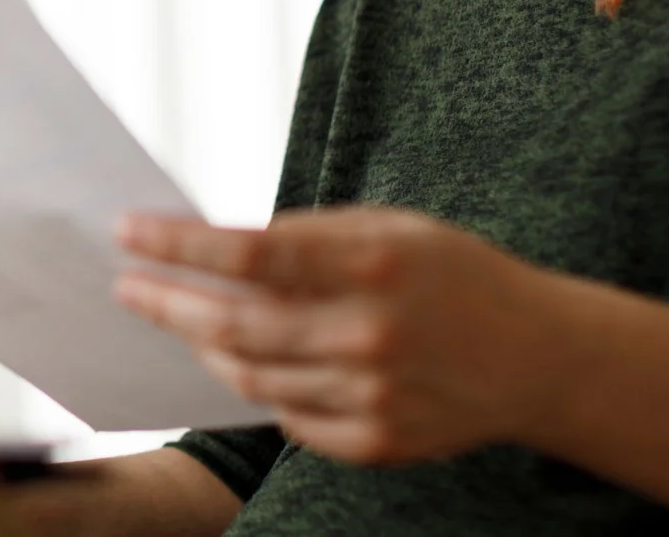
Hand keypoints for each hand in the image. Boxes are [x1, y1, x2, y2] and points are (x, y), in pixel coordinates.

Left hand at [115, 206, 559, 466]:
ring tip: (181, 319)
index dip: (179, 245)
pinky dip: (259, 387)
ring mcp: (373, 395)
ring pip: (250, 375)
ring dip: (204, 345)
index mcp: (375, 262)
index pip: (249, 253)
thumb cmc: (454, 276)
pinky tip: (244, 361)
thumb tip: (216, 245)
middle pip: (235, 323)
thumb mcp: (391, 227)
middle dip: (168, 301)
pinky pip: (288, 417)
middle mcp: (370, 333)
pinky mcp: (376, 442)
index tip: (129, 232)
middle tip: (128, 287)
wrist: (539, 357)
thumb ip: (309, 237)